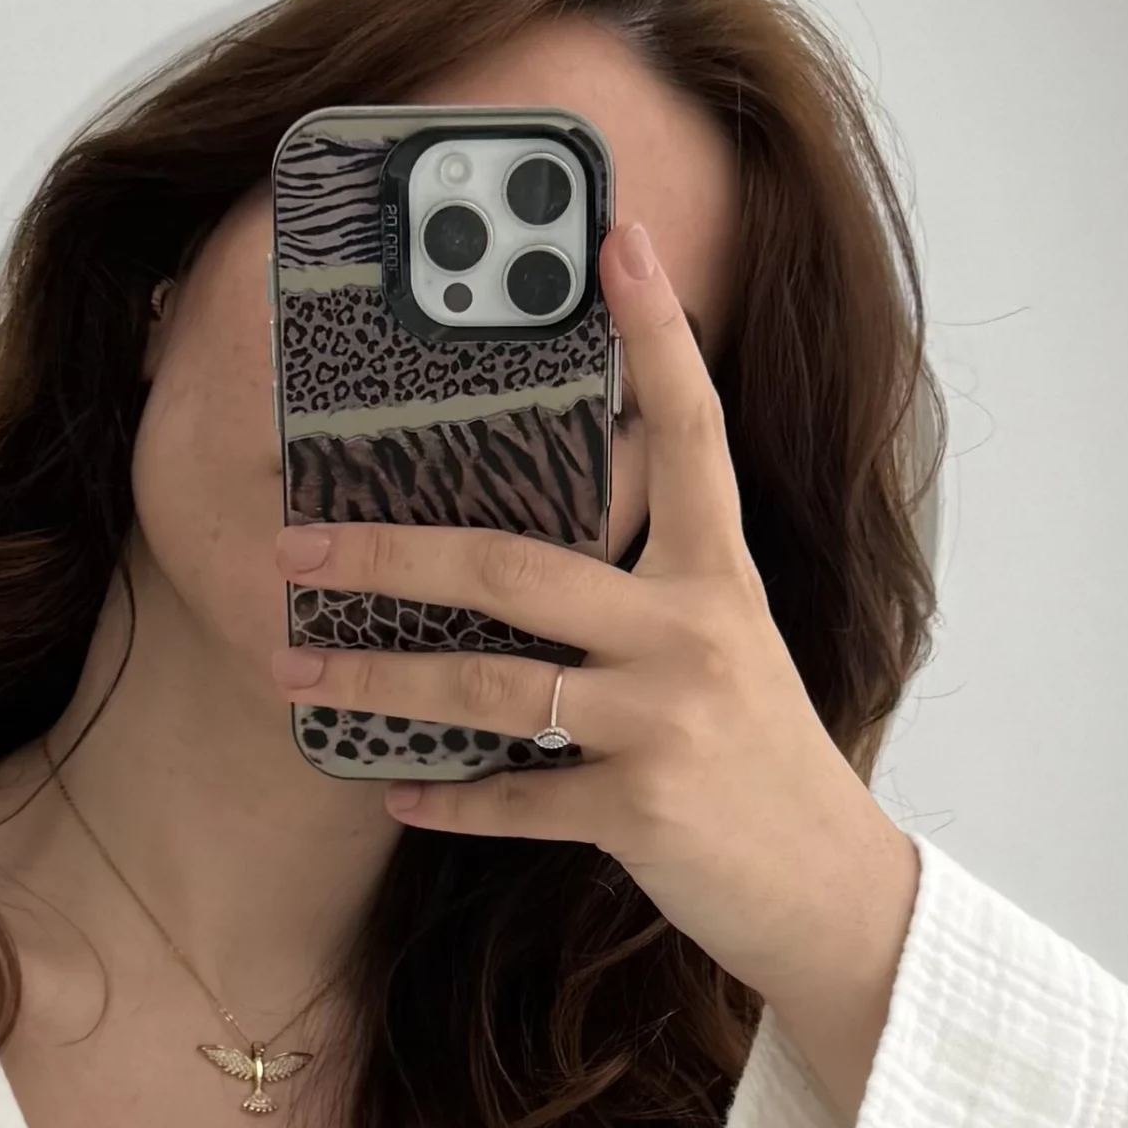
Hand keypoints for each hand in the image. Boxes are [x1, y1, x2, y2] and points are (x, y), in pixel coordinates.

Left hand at [270, 219, 921, 1116]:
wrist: (828, 890)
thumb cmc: (757, 756)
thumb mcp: (724, 644)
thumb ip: (648, 585)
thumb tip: (529, 536)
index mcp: (720, 574)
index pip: (689, 431)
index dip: (655, 333)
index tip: (617, 237)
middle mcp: (692, 634)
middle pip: (519, 569)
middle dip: (396, 550)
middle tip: (300, 539)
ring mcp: (664, 723)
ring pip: (492, 690)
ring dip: (383, 677)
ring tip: (299, 666)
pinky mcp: (639, 811)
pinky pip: (512, 801)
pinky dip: (446, 800)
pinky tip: (390, 788)